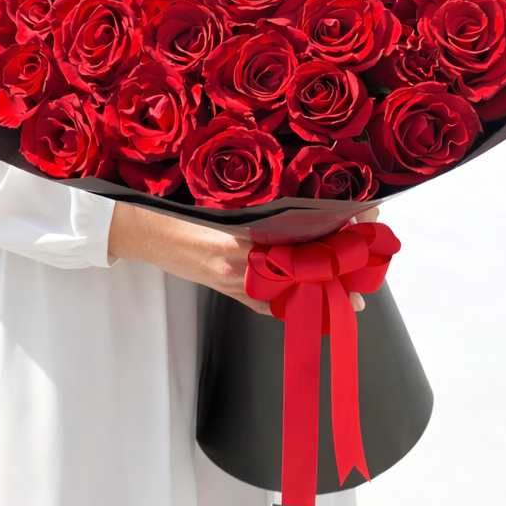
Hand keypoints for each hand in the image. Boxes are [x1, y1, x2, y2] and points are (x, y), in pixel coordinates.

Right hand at [108, 203, 381, 314]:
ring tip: (352, 290)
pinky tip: (313, 308)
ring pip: (292, 285)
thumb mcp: (219, 197)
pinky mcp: (226, 287)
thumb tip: (304, 198)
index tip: (369, 215)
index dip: (342, 223)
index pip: (308, 225)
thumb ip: (258, 203)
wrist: (136, 228)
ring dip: (324, 286)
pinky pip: (266, 302)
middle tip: (370, 259)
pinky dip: (291, 305)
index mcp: (245, 227)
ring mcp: (235, 276)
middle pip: (306, 259)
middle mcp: (243, 255)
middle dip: (342, 259)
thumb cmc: (173, 205)